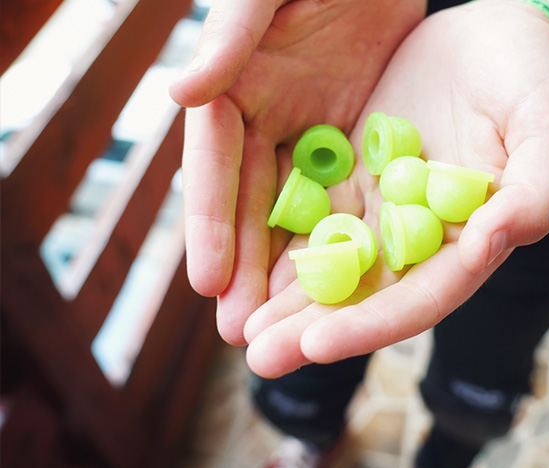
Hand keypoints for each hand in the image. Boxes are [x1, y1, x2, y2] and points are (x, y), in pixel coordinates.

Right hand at [170, 0, 424, 344]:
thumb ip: (231, 38)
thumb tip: (179, 96)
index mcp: (232, 87)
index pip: (215, 166)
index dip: (212, 224)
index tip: (207, 281)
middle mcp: (264, 117)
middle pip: (251, 203)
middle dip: (245, 266)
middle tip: (240, 331)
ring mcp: (309, 129)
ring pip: (295, 210)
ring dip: (286, 268)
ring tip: (281, 325)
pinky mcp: (352, 134)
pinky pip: (343, 193)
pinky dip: (336, 237)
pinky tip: (339, 282)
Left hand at [242, 0, 548, 377]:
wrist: (493, 30)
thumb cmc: (531, 76)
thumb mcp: (546, 127)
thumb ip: (531, 192)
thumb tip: (490, 247)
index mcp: (470, 238)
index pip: (421, 296)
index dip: (371, 323)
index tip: (317, 345)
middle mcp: (422, 234)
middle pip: (365, 293)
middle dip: (311, 327)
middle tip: (258, 356)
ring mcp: (383, 204)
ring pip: (330, 260)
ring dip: (284, 297)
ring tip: (236, 327)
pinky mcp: (354, 173)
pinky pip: (311, 209)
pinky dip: (278, 238)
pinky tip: (240, 261)